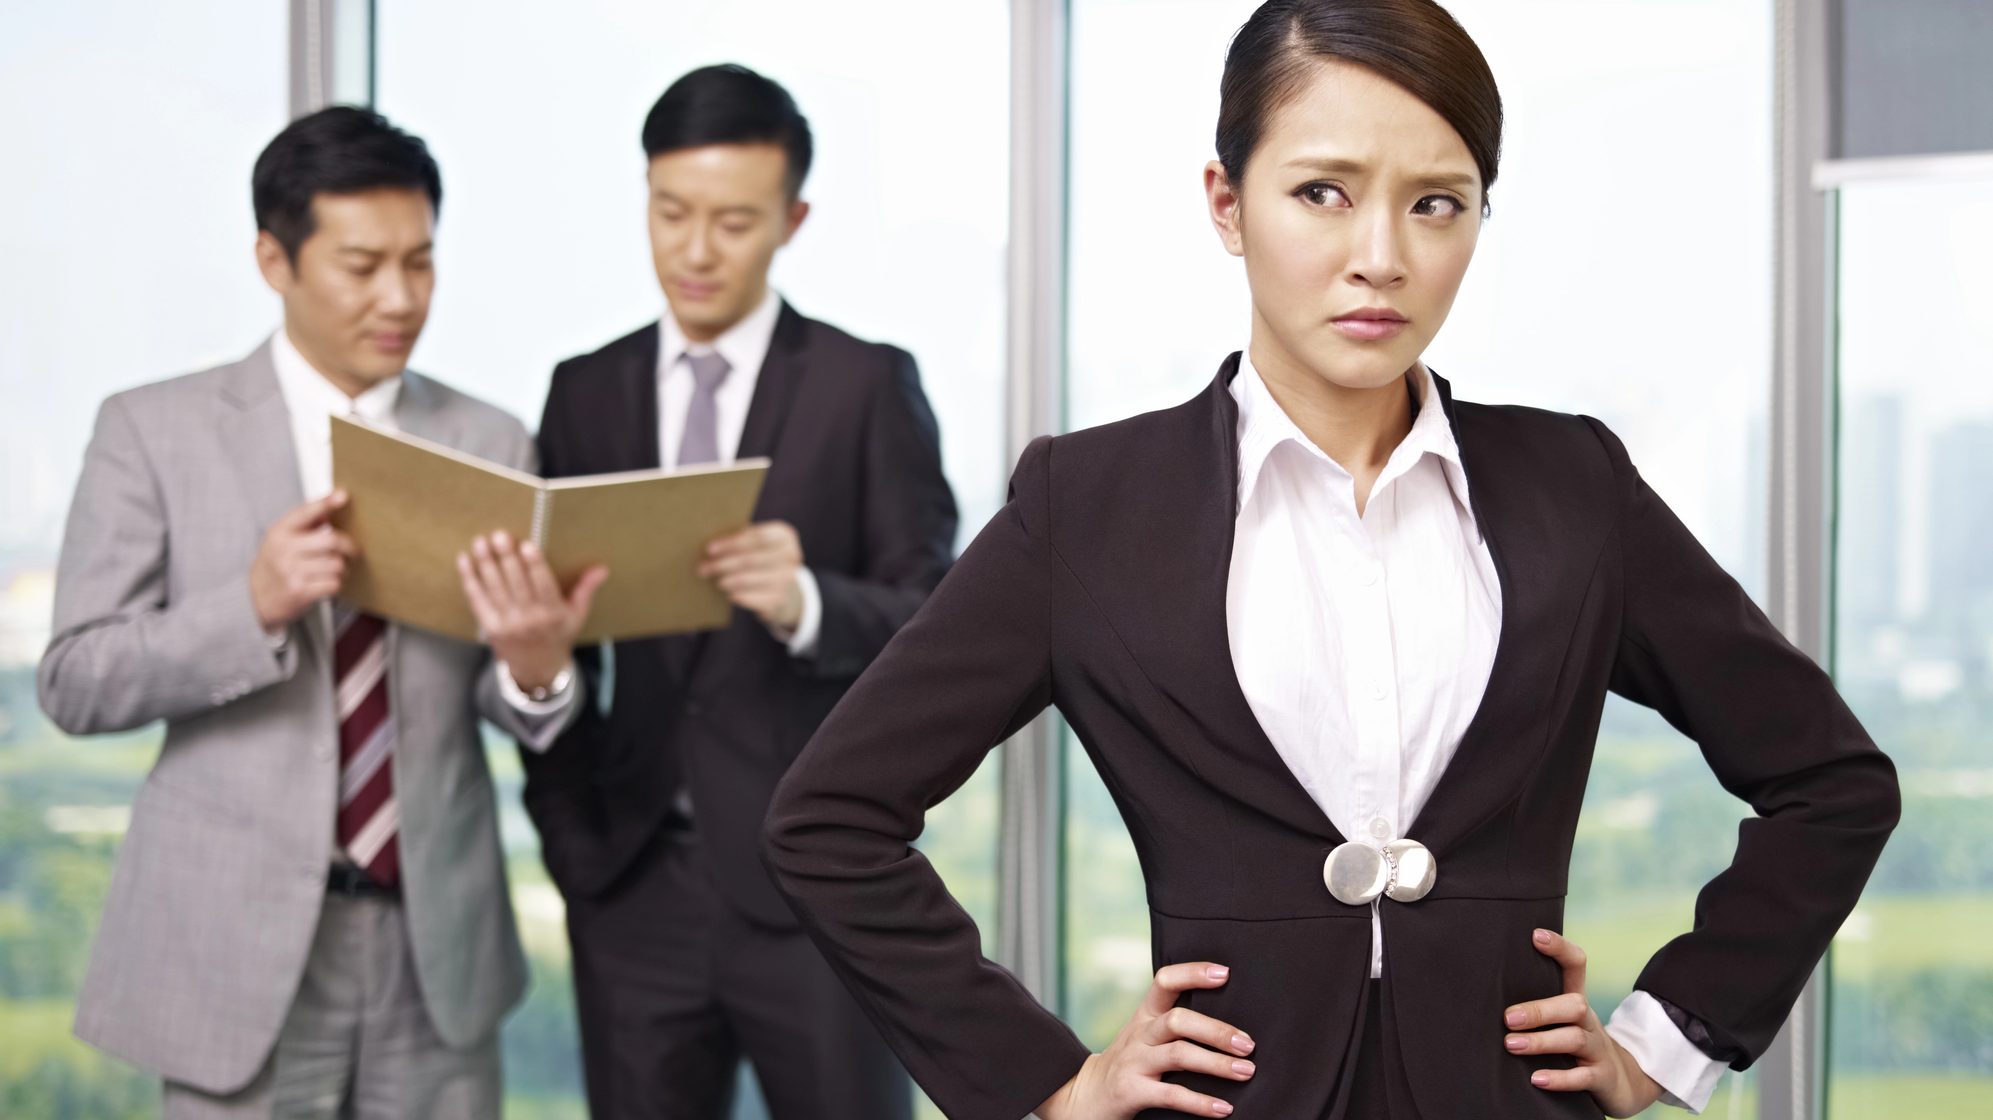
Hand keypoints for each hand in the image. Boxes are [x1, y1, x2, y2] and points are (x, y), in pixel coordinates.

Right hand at [250, 490, 358, 630]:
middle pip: (332, 541)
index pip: (305, 512)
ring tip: (336, 569)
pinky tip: (328, 582)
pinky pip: (334, 583)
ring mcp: (291, 572)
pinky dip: (336, 582)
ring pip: (337, 564)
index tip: (343, 495)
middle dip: (349, 546)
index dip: (326, 503)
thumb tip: (331, 507)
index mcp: (280, 532)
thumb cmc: (275, 563)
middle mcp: (284, 550)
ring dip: (343, 568)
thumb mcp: (281, 538)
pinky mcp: (300, 592)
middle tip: (352, 550)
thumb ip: (304, 523)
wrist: (254, 597)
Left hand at [456, 531, 606, 690]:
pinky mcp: (489, 627)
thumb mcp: (577, 614)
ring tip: (481, 542)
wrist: (536, 668)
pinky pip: (477, 599)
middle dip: (507, 559)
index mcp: (553, 613)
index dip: (534, 566)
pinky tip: (465, 560)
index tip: (527, 545)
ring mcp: (507, 624)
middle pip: (516, 584)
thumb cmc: (558, 634)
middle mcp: (530, 619)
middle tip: (500, 535)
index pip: (544, 585)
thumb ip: (586, 589)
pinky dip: (470, 579)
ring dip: (486, 564)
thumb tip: (602, 568)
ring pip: (495, 589)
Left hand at [697, 520, 803, 630]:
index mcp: (784, 536)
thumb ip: (741, 539)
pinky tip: (729, 595)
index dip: (732, 543)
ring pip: (750, 579)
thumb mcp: (759, 544)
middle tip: (703, 568)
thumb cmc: (762, 558)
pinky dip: (740, 596)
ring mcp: (788, 579)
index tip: (709, 549)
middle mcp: (791, 556)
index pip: (757, 537)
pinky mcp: (781, 599)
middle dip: (723, 564)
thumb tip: (711, 548)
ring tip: (715, 581)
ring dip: (729, 580)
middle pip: (751, 559)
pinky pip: (755, 598)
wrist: (785, 588)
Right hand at [1034, 963, 1252, 1119]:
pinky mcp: (1131, 1091)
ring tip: (1245, 1071)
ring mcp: (1134, 1062)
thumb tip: (1230, 1026)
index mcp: (1145, 1016)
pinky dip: (1200, 1101)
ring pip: (1178, 1054)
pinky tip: (1223, 1108)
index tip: (1225, 973)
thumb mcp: (1144, 1037)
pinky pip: (1171, 1095)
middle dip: (1217, 1031)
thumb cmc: (1129, 1065)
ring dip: (1216, 1063)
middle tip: (1248, 1044)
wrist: (1085, 1096)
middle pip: (1178, 1020)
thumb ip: (1174, 1027)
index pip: (1165, 981)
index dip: (1193, 973)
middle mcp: (1139, 1034)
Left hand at [1503, 929, 1662, 1117]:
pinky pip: (1583, 1077)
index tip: (1535, 935)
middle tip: (1507, 1017)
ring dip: (1541, 1041)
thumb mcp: (1560, 1021)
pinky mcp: (1601, 1078)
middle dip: (1540, 1010)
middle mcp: (1588, 1021)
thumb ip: (1532, 1004)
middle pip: (1574, 1004)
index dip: (1560, 948)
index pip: (1576, 965)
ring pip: (1574, 1039)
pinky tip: (1536, 1079)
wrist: (1619, 1083)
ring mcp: (1597, 1049)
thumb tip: (1482, 990)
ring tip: (1511, 1045)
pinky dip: (1560, 1078)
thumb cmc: (1572, 1045)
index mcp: (1576, 1001)